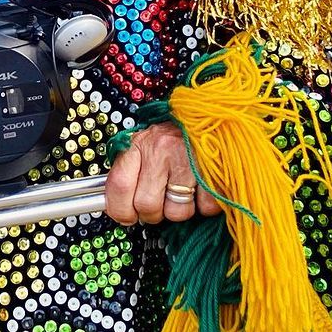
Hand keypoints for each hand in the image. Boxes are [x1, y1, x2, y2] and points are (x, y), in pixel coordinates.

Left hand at [104, 122, 222, 224]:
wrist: (210, 114)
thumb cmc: (175, 134)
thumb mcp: (145, 144)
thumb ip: (130, 172)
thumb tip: (118, 207)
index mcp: (139, 143)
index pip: (119, 185)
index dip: (120, 209)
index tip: (126, 216)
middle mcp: (160, 149)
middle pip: (147, 205)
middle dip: (154, 213)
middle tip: (161, 203)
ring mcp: (187, 159)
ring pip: (176, 212)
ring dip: (181, 210)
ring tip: (184, 191)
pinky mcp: (213, 169)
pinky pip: (205, 208)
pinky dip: (205, 205)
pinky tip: (202, 187)